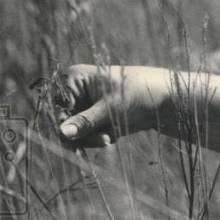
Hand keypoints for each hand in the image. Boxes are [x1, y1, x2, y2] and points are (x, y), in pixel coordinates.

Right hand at [55, 65, 172, 146]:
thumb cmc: (136, 93)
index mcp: (74, 79)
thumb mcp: (110, 108)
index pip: (57, 104)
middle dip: (81, 134)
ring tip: (108, 137)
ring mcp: (85, 107)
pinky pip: (87, 136)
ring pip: (75, 132)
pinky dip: (98, 138)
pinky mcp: (95, 120)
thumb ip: (85, 122)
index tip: (73, 136)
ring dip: (91, 138)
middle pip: (64, 121)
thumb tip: (61, 133)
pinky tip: (112, 134)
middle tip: (102, 140)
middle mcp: (76, 93)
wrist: (162, 100)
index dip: (63, 122)